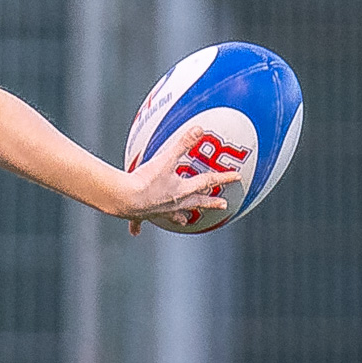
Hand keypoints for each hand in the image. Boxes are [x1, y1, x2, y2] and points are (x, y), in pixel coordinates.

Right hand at [121, 119, 240, 234]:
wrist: (124, 199)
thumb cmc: (145, 181)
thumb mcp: (165, 159)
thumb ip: (182, 143)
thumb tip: (199, 129)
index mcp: (182, 190)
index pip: (207, 181)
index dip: (223, 177)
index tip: (237, 177)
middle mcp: (174, 203)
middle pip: (196, 202)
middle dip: (210, 202)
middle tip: (223, 206)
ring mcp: (158, 210)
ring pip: (174, 215)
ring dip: (180, 218)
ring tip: (185, 222)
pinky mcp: (142, 214)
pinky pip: (141, 222)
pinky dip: (138, 226)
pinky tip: (135, 232)